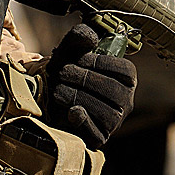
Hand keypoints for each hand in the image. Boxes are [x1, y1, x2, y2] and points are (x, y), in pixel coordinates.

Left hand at [45, 24, 136, 149]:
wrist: (48, 96)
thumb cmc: (66, 70)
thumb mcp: (71, 49)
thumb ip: (80, 36)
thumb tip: (91, 38)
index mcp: (126, 79)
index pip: (126, 71)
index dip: (102, 63)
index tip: (80, 58)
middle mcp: (125, 101)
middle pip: (115, 91)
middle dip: (86, 79)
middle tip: (63, 72)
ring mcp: (114, 122)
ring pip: (106, 113)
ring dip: (78, 97)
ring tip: (59, 90)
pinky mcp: (99, 138)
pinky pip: (97, 133)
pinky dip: (84, 121)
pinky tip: (71, 111)